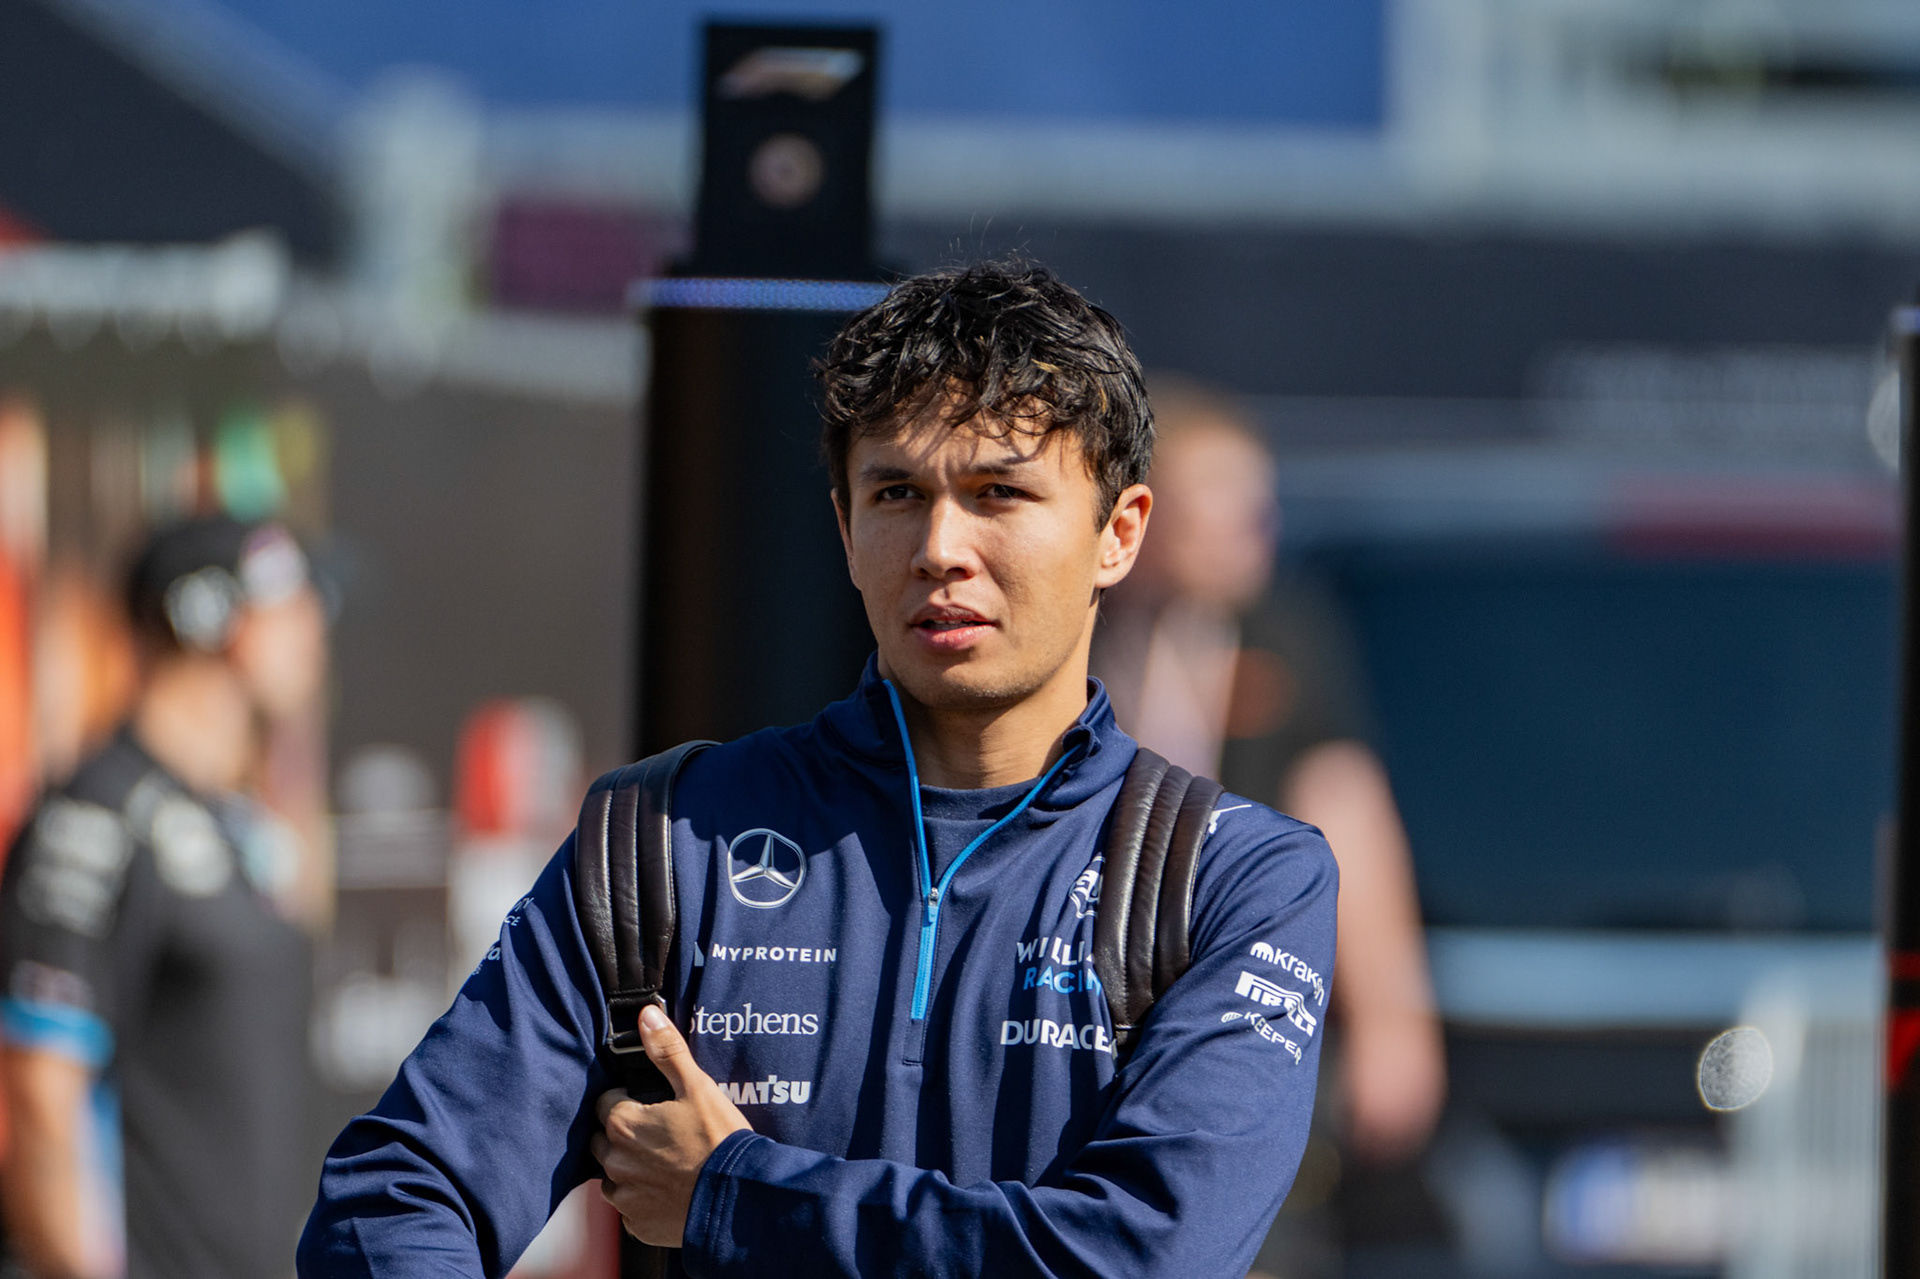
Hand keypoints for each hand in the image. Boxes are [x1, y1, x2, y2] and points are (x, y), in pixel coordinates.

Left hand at [591, 1005, 751, 1246]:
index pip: (606, 1103)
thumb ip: (667, 1050)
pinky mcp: (636, 1225)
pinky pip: (629, 1207)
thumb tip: (646, 1015)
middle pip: (604, 1140)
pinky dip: (643, 1199)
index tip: (651, 1105)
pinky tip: (669, 1191)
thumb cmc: (719, 1140)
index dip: (627, 1100)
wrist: (738, 1199)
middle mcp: (615, 1162)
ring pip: (614, 1175)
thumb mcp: (698, 1087)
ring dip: (630, 1168)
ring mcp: (624, 1197)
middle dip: (623, 1135)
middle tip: (660, 1134)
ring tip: (667, 1164)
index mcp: (623, 1125)